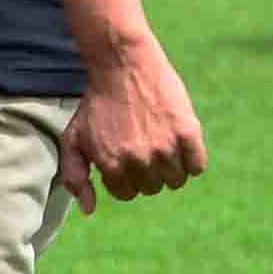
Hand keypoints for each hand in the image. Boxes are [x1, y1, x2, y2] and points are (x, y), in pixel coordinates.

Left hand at [58, 34, 205, 211]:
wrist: (122, 63)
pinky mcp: (187, 132)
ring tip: (161, 142)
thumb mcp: (74, 138)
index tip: (126, 154)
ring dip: (170, 166)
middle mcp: (139, 160)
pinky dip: (192, 159)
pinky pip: (197, 165)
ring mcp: (164, 147)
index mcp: (112, 165)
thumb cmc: (97, 102)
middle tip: (143, 143)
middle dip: (147, 171)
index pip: (127, 193)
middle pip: (153, 188)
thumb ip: (75, 176)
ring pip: (176, 181)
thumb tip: (89, 210)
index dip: (126, 175)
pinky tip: (180, 142)